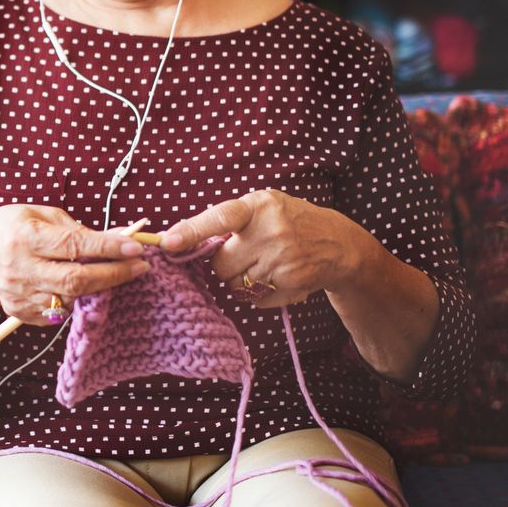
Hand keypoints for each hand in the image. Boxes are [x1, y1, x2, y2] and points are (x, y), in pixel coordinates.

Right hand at [0, 204, 149, 324]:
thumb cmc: (11, 229)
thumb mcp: (38, 214)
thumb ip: (75, 227)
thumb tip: (114, 237)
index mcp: (25, 237)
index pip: (73, 245)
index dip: (107, 248)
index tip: (135, 247)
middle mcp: (22, 269)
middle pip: (76, 280)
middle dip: (114, 274)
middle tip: (140, 266)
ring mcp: (21, 295)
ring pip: (72, 299)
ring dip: (99, 288)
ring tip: (114, 274)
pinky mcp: (22, 313)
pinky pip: (60, 312)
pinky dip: (77, 300)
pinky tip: (83, 287)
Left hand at [161, 189, 376, 307]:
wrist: (339, 245)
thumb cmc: (290, 221)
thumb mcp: (264, 206)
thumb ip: (228, 220)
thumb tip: (182, 239)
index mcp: (259, 206)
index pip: (220, 217)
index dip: (192, 230)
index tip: (168, 242)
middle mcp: (271, 232)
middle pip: (220, 264)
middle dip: (224, 264)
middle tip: (243, 254)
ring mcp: (282, 261)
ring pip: (234, 285)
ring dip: (240, 280)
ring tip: (263, 264)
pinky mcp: (290, 285)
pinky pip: (253, 300)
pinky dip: (258, 294)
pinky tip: (276, 277)